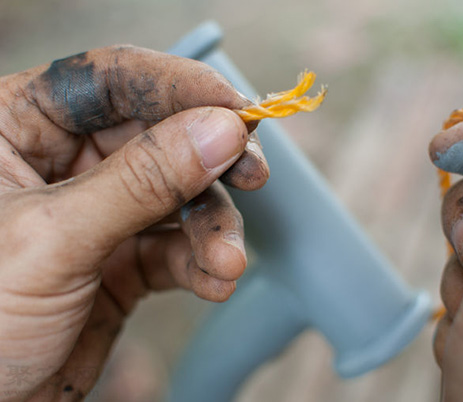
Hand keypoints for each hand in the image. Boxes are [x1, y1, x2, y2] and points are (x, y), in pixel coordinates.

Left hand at [0, 46, 269, 399]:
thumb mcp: (53, 239)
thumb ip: (141, 182)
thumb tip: (219, 131)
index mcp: (16, 129)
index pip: (110, 81)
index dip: (179, 86)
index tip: (238, 110)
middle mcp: (61, 164)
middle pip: (158, 136)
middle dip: (210, 163)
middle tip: (253, 174)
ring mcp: (97, 213)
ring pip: (178, 197)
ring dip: (213, 228)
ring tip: (227, 260)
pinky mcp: (121, 260)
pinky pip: (175, 248)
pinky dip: (202, 263)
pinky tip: (216, 280)